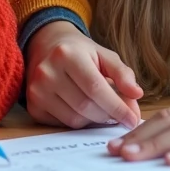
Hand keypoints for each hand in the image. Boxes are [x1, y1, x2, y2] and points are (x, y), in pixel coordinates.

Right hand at [25, 21, 142, 128]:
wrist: (46, 46)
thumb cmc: (80, 52)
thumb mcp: (104, 55)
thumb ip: (123, 74)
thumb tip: (137, 94)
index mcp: (67, 54)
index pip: (96, 88)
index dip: (117, 107)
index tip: (133, 120)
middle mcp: (47, 72)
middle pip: (86, 106)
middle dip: (109, 115)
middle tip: (121, 115)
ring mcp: (36, 90)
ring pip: (75, 119)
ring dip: (94, 120)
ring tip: (102, 108)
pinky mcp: (33, 106)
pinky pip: (62, 124)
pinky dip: (79, 121)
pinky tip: (84, 109)